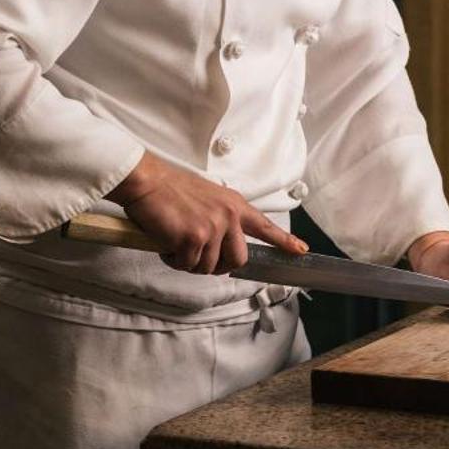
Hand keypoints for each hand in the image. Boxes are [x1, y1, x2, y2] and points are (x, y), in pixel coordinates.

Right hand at [108, 150, 308, 274]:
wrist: (148, 181)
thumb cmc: (171, 190)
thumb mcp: (209, 198)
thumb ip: (222, 219)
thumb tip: (223, 245)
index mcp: (235, 205)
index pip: (265, 227)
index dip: (284, 241)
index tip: (300, 251)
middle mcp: (229, 216)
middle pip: (238, 260)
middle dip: (217, 266)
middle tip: (198, 256)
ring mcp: (214, 227)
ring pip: (208, 266)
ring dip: (190, 261)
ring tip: (176, 241)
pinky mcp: (194, 238)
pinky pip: (187, 265)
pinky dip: (173, 260)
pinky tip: (166, 242)